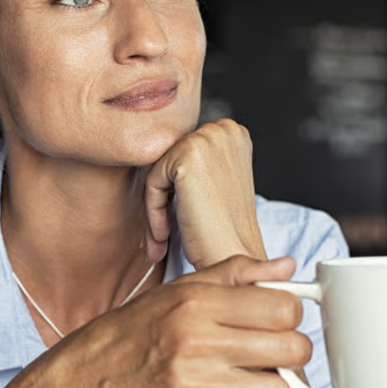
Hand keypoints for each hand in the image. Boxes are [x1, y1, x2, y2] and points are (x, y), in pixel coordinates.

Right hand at [50, 255, 311, 387]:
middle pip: (290, 348)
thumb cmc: (137, 327)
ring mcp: (196, 384)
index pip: (281, 308)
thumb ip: (237, 273)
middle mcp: (197, 342)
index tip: (279, 313)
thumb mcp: (181, 288)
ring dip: (274, 380)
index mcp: (196, 302)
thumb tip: (286, 267)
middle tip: (275, 342)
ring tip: (255, 369)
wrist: (90, 375)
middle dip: (292, 345)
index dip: (290, 310)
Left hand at [143, 119, 264, 269]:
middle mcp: (224, 129)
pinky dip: (153, 212)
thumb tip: (157, 153)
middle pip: (170, 160)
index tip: (176, 220)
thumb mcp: (215, 183)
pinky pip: (152, 181)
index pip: (183, 153)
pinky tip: (164, 236)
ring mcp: (207, 138)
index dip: (176, 191)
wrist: (234, 257)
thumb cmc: (224, 230)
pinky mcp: (188, 154)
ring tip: (162, 240)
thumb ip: (196, 162)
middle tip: (163, 236)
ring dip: (156, 208)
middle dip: (164, 199)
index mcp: (233, 132)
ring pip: (158, 171)